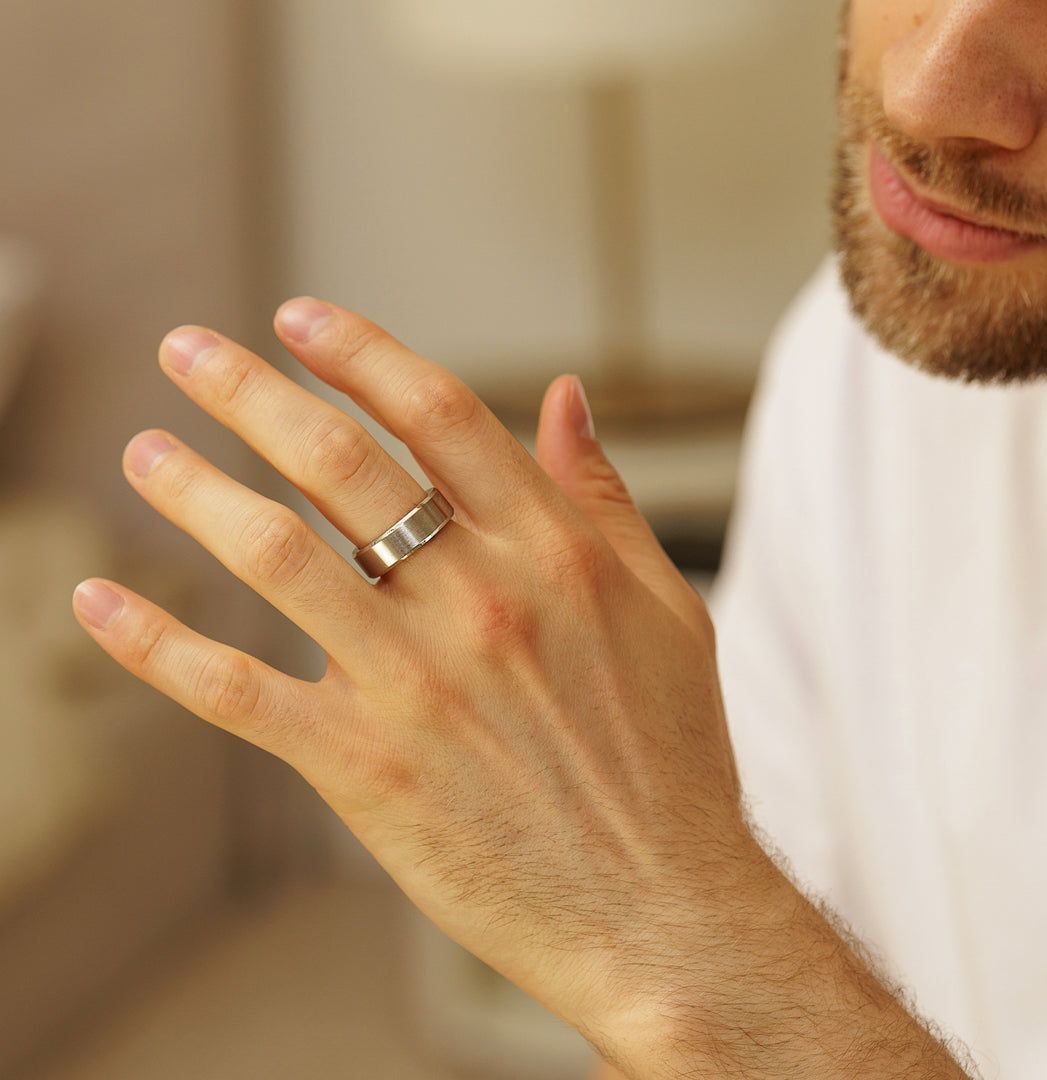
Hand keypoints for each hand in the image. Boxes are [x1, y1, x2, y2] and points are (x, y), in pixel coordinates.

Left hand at [72, 299, 749, 1065]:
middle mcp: (481, 601)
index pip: (438, 413)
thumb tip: (567, 397)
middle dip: (250, 392)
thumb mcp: (666, 607)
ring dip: (194, 494)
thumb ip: (604, 497)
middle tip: (185, 351)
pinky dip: (160, 646)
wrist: (659, 908)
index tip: (297, 317)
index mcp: (556, 553)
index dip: (359, 351)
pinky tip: (101, 606)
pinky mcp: (365, 769)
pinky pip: (239, 693)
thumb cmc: (670, 759)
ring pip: (277, 557)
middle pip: (340, 462)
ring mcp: (417, 684)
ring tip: (144, 452)